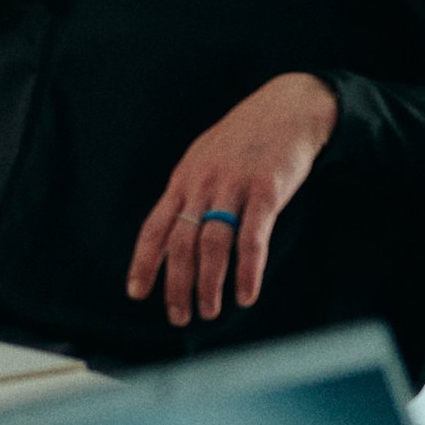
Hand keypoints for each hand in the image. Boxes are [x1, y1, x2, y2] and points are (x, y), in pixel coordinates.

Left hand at [126, 71, 336, 325]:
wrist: (288, 108)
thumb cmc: (246, 139)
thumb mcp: (206, 160)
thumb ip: (191, 194)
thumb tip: (175, 233)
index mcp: (184, 180)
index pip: (155, 227)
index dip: (144, 262)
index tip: (136, 293)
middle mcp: (202, 184)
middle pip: (181, 243)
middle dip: (176, 284)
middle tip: (178, 315)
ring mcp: (233, 187)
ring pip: (213, 245)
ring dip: (209, 283)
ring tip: (209, 310)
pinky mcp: (266, 191)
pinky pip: (252, 238)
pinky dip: (248, 271)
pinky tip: (245, 295)